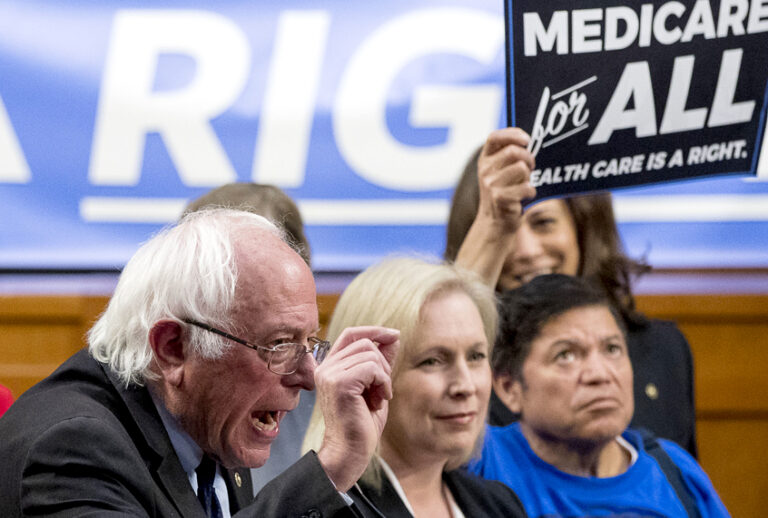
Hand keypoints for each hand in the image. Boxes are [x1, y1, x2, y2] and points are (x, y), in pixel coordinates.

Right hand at [315, 326, 399, 490]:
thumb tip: (393, 336)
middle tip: (382, 389)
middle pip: (365, 343)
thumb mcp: (375, 385)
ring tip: (378, 397)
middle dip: (383, 363)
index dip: (373, 331)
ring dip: (384, 376)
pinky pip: (372, 368)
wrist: (350, 452)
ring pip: (370, 354)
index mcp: (329, 367)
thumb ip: (381, 360)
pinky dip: (383, 382)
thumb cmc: (361, 423)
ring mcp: (329, 374)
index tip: (394, 335)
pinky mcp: (339, 383)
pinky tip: (379, 400)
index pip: (350, 334)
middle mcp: (325, 368)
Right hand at [476, 127, 535, 233]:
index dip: (512, 134)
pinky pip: (526, 187)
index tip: (527, 140)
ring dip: (529, 176)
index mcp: (485, 160)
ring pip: (522, 168)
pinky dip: (531, 192)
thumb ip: (510, 155)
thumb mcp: (500, 171)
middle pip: (514, 151)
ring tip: (524, 184)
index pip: (494, 137)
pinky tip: (524, 197)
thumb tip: (529, 141)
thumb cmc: (505, 192)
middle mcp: (485, 170)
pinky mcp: (500, 198)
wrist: (495, 223)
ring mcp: (491, 184)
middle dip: (529, 158)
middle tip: (531, 167)